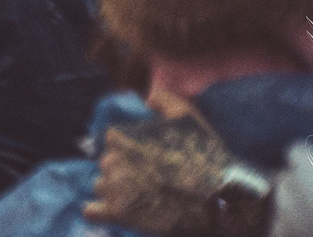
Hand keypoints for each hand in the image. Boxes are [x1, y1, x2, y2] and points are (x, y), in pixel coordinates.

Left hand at [84, 113, 267, 236]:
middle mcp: (111, 160)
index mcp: (120, 137)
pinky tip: (123, 213)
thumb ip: (165, 101)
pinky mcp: (118, 214)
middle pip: (109, 165)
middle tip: (154, 182)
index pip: (114, 142)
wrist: (221, 201)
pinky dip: (102, 212)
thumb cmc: (205, 158)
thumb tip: (147, 99)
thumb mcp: (188, 118)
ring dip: (117, 192)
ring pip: (102, 186)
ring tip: (146, 199)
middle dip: (126, 171)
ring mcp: (113, 188)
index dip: (134, 152)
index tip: (154, 161)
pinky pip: (92, 211)